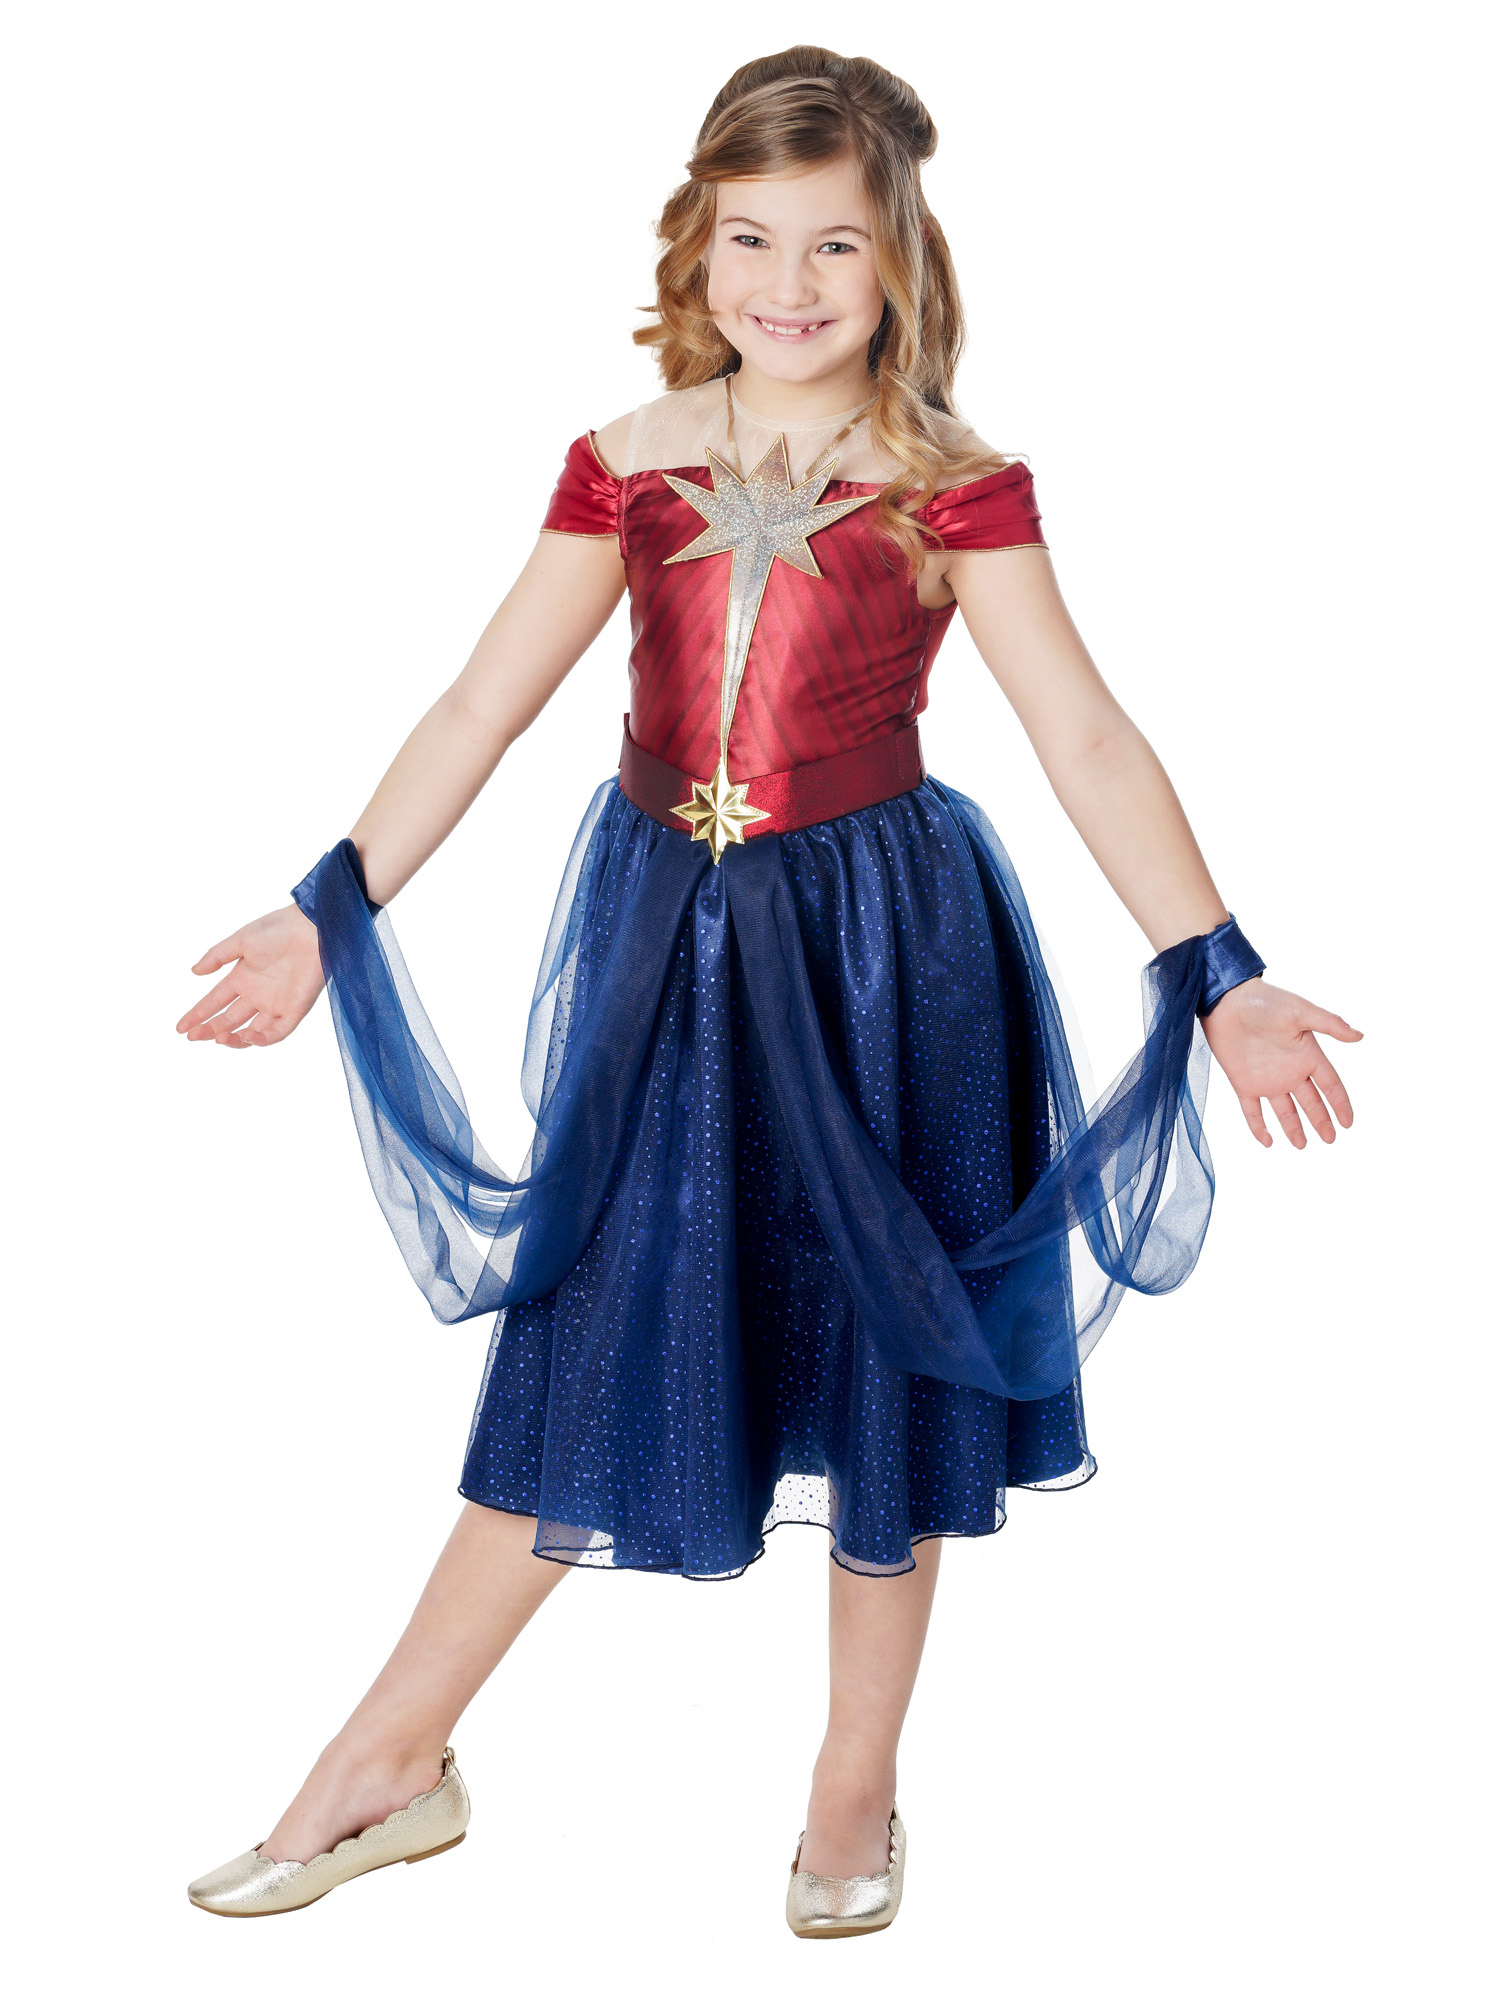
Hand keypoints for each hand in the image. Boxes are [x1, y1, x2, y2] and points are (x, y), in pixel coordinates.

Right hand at [176, 903, 324, 1048]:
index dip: (197, 1014)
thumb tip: (193, 972)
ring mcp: (276, 1003)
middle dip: (210, 1030)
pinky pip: (278, 1032)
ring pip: (252, 1032)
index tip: (179, 1027)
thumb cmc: (279, 928)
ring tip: (217, 1038)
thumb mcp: (241, 940)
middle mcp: (258, 994)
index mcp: (243, 978)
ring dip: (234, 1039)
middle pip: (229, 1020)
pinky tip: (247, 1036)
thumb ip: (217, 957)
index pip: (215, 1001)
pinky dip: (263, 1038)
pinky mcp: (295, 1009)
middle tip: (193, 1036)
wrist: (312, 927)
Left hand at [1200, 977, 1361, 1148]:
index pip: (1330, 1085)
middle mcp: (1289, 1070)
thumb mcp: (1301, 1011)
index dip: (1340, 1103)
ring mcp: (1267, 1078)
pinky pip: (1252, 1111)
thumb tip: (1359, 1036)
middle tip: (1330, 1138)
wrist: (1225, 1000)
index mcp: (1307, 1054)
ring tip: (1302, 1145)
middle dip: (1321, 1121)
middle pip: (1310, 1102)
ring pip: (1284, 1110)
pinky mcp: (1243, 1082)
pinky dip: (1258, 1126)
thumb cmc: (1264, 1000)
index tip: (1348, 1123)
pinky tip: (1267, 1141)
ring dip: (1294, 1128)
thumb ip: (1329, 1024)